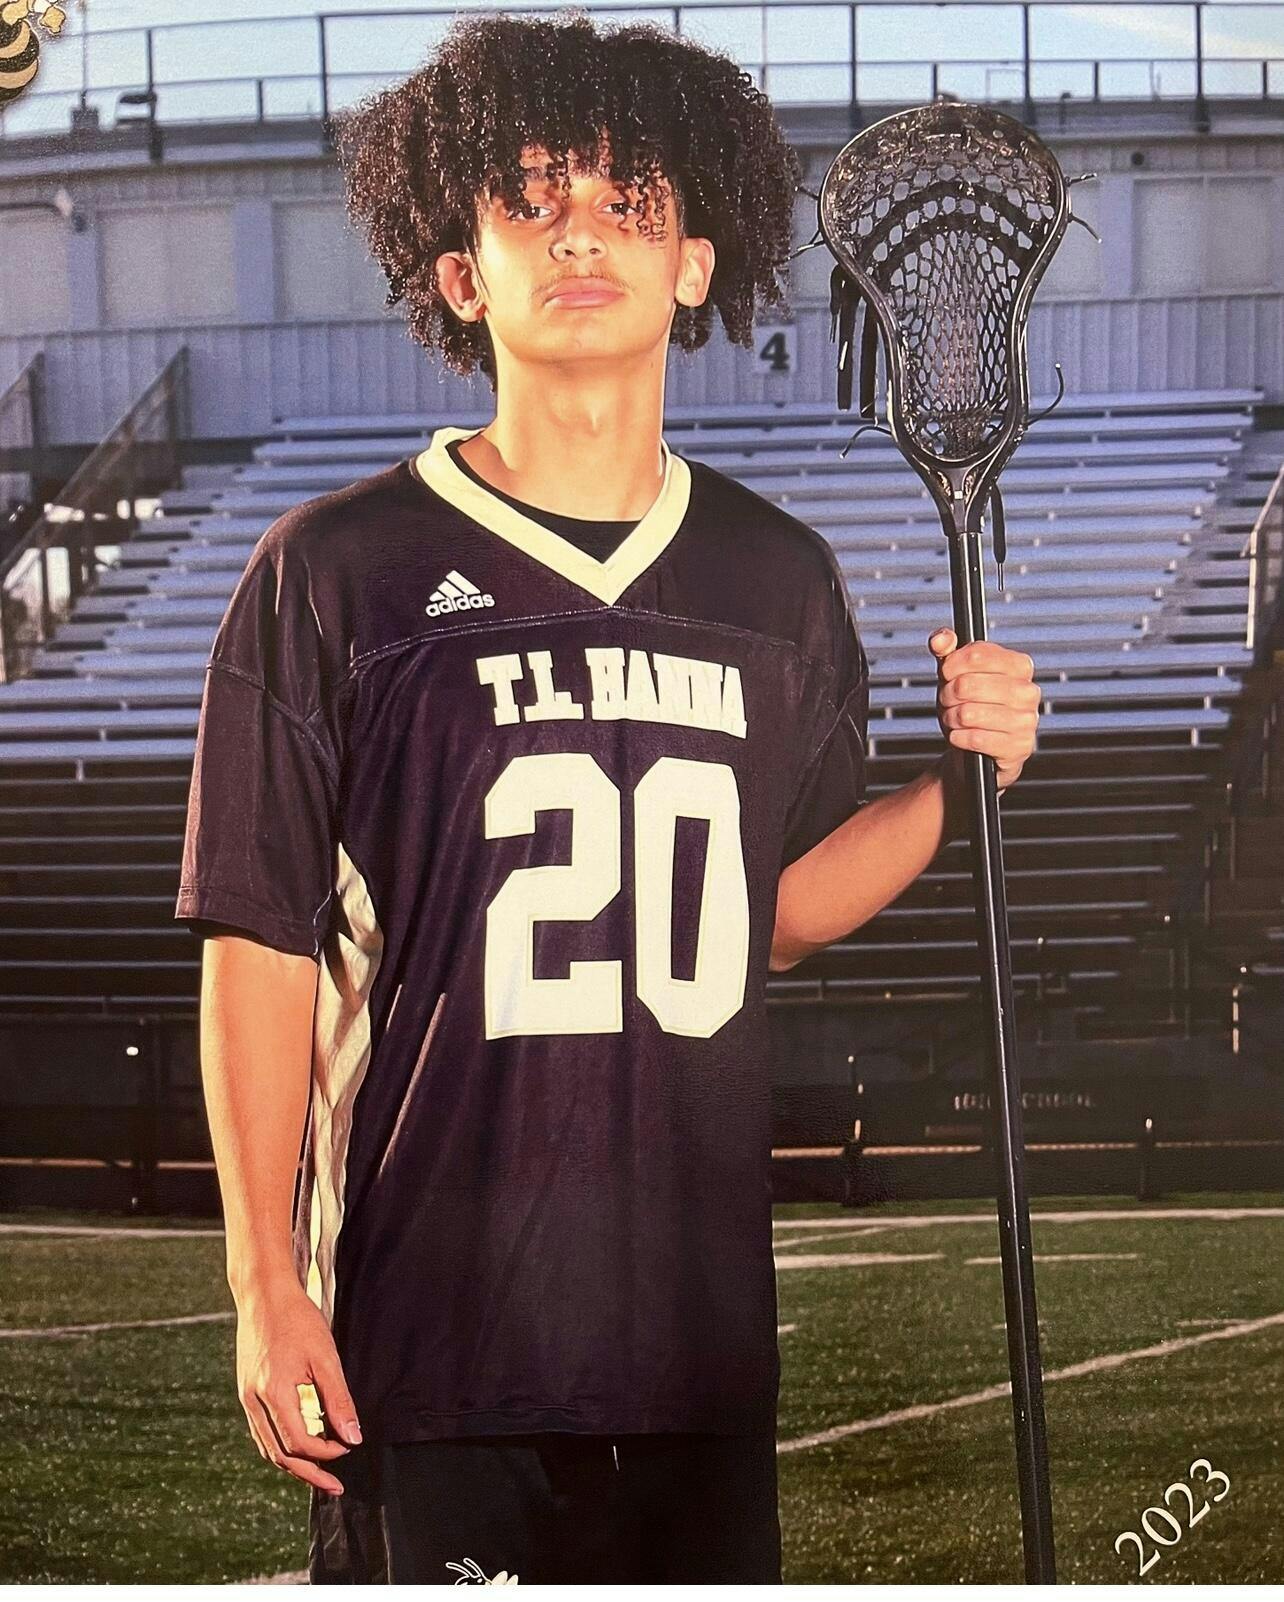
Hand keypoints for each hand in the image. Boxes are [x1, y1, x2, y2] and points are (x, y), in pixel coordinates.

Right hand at [234, 1277, 362, 1496]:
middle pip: (279, 1454)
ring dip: (293, 1464)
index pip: (299, 1442)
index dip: (325, 1453)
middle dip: (309, 1473)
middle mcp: (254, 1401)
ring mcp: (246, 1397)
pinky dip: (280, 1445)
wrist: (264, 1294)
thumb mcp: (326, 1356)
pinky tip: (298, 1446)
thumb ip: (339, 1399)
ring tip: (319, 1473)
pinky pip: (261, 1431)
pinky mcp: (246, 1390)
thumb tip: (353, 1438)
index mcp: (273, 1393)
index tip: (347, 1447)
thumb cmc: (298, 1320)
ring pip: (267, 1446)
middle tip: (335, 1486)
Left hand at [929, 627, 1039, 791]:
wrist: (976, 747)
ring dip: (951, 718)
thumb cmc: (969, 705)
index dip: (951, 665)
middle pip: (967, 684)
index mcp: (1019, 666)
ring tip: (955, 719)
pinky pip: (975, 739)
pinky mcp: (1018, 747)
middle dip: (947, 695)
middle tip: (949, 701)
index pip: (977, 654)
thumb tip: (940, 638)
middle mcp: (1027, 691)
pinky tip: (962, 736)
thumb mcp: (956, 674)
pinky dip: (958, 738)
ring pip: (969, 713)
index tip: (946, 673)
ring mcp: (1026, 720)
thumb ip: (948, 651)